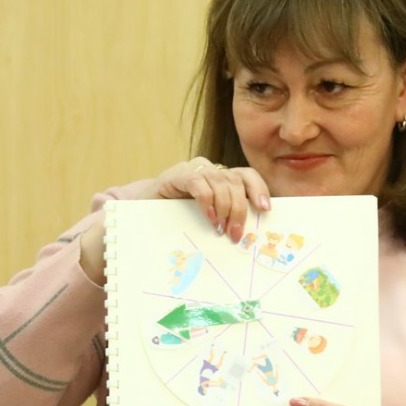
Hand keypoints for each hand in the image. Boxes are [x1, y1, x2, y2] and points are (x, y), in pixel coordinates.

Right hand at [79, 159, 271, 282]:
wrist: (139, 216)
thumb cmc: (177, 222)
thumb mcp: (208, 221)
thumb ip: (226, 220)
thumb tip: (250, 236)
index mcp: (221, 178)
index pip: (247, 176)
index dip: (258, 189)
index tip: (266, 209)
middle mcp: (209, 169)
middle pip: (235, 181)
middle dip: (240, 209)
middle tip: (236, 235)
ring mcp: (192, 169)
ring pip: (220, 181)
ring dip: (225, 208)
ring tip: (221, 230)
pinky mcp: (176, 174)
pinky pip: (198, 181)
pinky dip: (207, 200)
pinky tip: (209, 218)